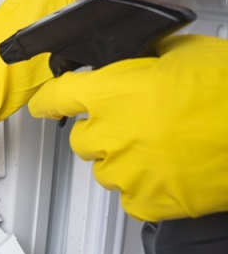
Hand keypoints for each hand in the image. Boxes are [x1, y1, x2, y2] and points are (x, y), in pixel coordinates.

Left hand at [29, 34, 227, 220]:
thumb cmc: (227, 91)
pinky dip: (144, 190)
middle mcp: (110, 134)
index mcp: (110, 93)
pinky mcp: (149, 201)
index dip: (48, 102)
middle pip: (80, 140)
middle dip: (99, 133)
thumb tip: (137, 60)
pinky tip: (167, 174)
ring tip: (157, 150)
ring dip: (121, 162)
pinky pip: (131, 199)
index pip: (56, 98)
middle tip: (132, 126)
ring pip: (103, 172)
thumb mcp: (182, 52)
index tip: (43, 106)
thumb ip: (145, 58)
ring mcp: (127, 171)